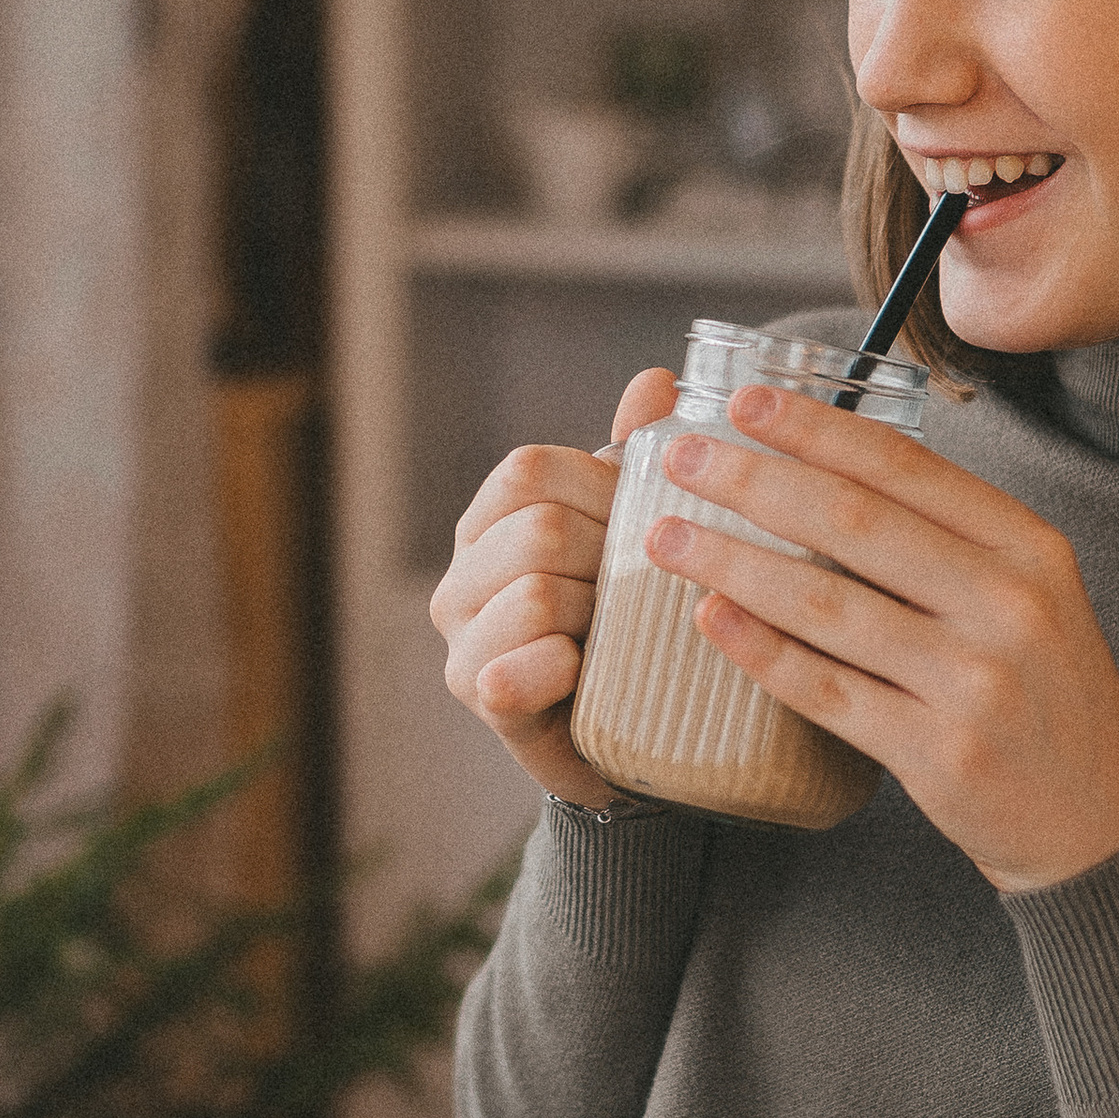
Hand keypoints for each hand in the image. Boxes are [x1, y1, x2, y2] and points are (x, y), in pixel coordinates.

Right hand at [429, 369, 676, 805]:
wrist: (624, 737)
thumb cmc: (624, 625)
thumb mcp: (630, 537)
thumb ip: (634, 462)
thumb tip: (657, 379)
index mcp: (491, 524)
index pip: (529, 469)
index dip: (599, 486)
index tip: (645, 524)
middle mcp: (460, 577)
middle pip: (538, 527)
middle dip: (608, 555)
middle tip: (645, 590)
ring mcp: (462, 640)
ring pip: (537, 591)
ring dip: (600, 613)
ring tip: (625, 635)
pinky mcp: (480, 697)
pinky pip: (516, 668)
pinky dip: (564, 666)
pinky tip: (587, 673)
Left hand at [642, 384, 1118, 893]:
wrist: (1102, 824)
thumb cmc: (1045, 697)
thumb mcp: (1031, 596)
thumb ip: (948, 541)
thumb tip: (821, 474)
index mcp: (1028, 547)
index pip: (905, 466)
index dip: (814, 428)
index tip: (743, 400)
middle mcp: (1007, 604)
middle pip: (855, 521)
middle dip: (753, 481)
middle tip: (680, 458)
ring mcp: (974, 682)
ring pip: (828, 604)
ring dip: (734, 563)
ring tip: (666, 538)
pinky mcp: (939, 754)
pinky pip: (827, 692)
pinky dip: (761, 651)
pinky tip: (709, 619)